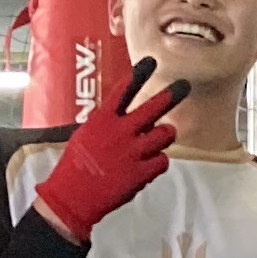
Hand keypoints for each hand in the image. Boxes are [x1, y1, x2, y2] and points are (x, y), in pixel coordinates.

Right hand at [32, 51, 188, 240]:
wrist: (72, 197)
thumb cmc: (76, 165)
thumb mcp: (86, 136)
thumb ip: (108, 124)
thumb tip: (124, 116)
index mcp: (102, 120)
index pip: (124, 91)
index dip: (139, 75)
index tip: (152, 61)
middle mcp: (120, 131)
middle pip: (153, 107)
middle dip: (171, 95)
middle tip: (184, 85)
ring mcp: (133, 152)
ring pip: (166, 134)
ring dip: (165, 135)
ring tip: (159, 138)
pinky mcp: (141, 172)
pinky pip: (163, 160)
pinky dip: (158, 162)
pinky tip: (148, 166)